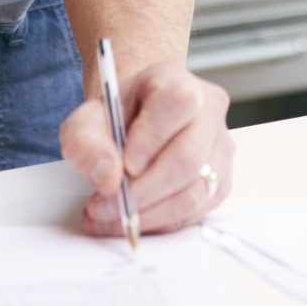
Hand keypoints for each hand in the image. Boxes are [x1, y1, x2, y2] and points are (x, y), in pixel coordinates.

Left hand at [59, 59, 233, 237]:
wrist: (135, 125)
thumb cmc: (115, 119)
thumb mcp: (86, 121)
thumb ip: (86, 143)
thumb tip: (107, 178)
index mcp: (177, 83)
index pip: (177, 104)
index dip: (149, 139)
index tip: (121, 168)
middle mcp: (208, 113)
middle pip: (188, 158)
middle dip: (141, 192)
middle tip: (104, 206)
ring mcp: (220, 149)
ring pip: (194, 193)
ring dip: (148, 214)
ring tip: (111, 216)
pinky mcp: (220, 183)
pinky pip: (195, 213)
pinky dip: (159, 223)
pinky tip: (133, 218)